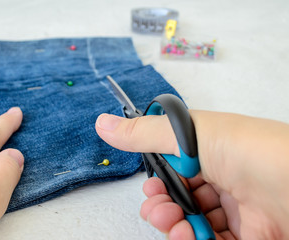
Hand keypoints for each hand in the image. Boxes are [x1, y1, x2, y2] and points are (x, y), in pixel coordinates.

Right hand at [96, 112, 288, 239]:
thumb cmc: (251, 149)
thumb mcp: (190, 134)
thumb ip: (144, 134)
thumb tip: (104, 124)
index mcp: (210, 150)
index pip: (175, 167)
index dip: (159, 179)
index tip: (150, 186)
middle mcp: (223, 178)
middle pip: (181, 197)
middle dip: (161, 205)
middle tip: (156, 208)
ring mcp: (236, 208)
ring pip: (192, 222)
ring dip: (173, 225)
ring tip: (172, 225)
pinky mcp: (247, 234)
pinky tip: (185, 237)